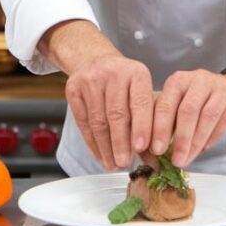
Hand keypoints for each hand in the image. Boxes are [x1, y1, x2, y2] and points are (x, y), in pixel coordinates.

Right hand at [65, 54, 154, 170]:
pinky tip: (100, 155)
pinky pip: (83, 122)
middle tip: (124, 162)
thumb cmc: (125, 83)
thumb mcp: (141, 92)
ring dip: (106, 147)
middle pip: (117, 114)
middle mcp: (114, 72)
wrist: (96, 61)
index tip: (142, 148)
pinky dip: (92, 143)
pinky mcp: (74, 88)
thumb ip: (147, 119)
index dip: (142, 127)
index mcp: (137, 72)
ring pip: (98, 121)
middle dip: (121, 143)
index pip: (140, 102)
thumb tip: (151, 155)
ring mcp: (91, 79)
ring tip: (112, 163)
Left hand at [150, 70, 225, 167]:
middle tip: (176, 161)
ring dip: (197, 142)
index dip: (160, 129)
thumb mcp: (177, 103)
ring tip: (188, 159)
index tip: (156, 151)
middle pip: (187, 111)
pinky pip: (223, 121)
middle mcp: (197, 80)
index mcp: (177, 81)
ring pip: (207, 117)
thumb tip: (152, 149)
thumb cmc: (195, 100)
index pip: (165, 105)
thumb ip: (165, 122)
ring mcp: (218, 88)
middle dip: (181, 139)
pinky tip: (203, 149)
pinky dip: (212, 138)